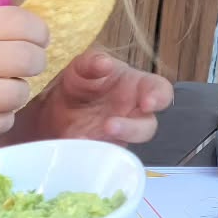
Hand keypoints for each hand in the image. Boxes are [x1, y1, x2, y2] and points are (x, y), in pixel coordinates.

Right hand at [0, 7, 48, 144]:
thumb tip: (39, 37)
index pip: (22, 23)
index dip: (39, 34)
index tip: (37, 43)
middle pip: (29, 59)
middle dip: (34, 65)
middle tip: (22, 70)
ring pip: (19, 95)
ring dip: (17, 95)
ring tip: (2, 94)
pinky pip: (4, 122)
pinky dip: (2, 118)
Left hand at [33, 49, 172, 144]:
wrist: (56, 104)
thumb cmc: (83, 80)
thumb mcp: (83, 66)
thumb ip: (92, 62)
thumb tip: (104, 63)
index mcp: (138, 87)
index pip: (160, 91)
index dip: (159, 97)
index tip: (148, 102)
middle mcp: (133, 113)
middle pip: (147, 126)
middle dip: (132, 129)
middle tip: (109, 126)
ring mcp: (119, 135)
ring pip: (126, 145)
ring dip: (108, 144)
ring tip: (85, 137)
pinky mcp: (101, 149)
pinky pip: (101, 155)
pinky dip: (88, 151)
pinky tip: (73, 142)